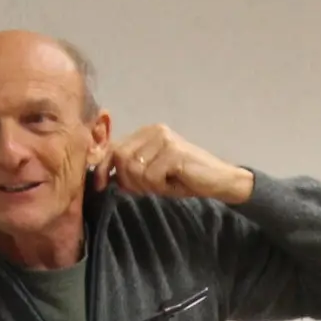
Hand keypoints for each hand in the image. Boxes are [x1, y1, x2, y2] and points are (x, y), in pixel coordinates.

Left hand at [100, 123, 251, 202]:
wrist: (220, 180)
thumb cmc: (186, 179)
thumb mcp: (153, 174)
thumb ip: (132, 170)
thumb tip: (105, 179)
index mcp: (146, 133)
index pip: (114, 148)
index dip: (103, 168)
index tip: (100, 186)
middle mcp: (153, 131)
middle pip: (121, 158)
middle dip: (129, 181)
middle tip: (149, 189)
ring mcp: (164, 139)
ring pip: (135, 169)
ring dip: (146, 185)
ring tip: (164, 186)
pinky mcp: (174, 151)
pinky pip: (151, 176)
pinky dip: (160, 187)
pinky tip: (173, 185)